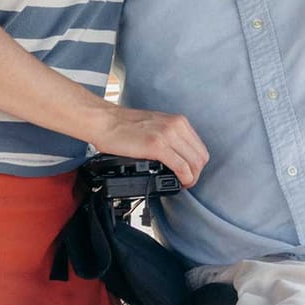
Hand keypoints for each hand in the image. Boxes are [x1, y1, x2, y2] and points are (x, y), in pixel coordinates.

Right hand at [90, 107, 208, 186]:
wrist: (104, 121)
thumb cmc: (123, 125)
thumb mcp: (156, 125)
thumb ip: (169, 137)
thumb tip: (178, 157)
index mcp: (178, 121)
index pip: (200, 148)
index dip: (197, 165)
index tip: (189, 173)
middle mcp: (176, 126)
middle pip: (200, 157)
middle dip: (196, 174)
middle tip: (186, 182)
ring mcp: (167, 135)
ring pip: (194, 163)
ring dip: (191, 178)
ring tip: (181, 183)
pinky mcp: (157, 145)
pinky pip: (181, 166)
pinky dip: (184, 178)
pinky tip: (178, 182)